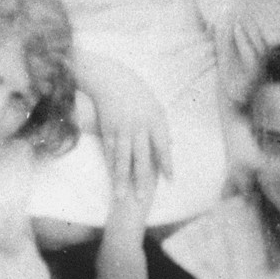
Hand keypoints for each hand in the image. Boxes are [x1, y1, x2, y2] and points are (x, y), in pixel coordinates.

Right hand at [93, 67, 172, 196]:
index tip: (170, 179)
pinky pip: (109, 152)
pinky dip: (110, 166)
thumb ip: (163, 128)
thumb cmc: (139, 95)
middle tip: (142, 198)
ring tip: (121, 196)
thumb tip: (172, 146)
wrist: (113, 80)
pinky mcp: (107, 129)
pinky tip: (111, 179)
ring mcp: (121, 128)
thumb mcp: (155, 107)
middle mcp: (138, 125)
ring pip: (122, 158)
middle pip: (140, 156)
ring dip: (121, 179)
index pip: (162, 145)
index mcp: (154, 118)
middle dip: (141, 178)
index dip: (166, 162)